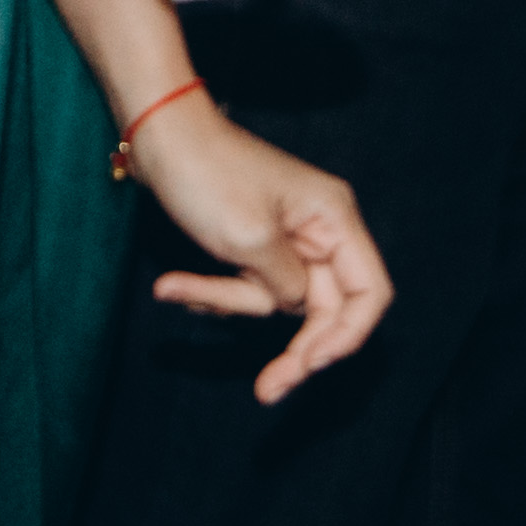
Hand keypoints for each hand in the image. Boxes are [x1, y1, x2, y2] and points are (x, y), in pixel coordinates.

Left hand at [127, 100, 391, 403]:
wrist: (155, 134)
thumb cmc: (206, 174)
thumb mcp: (252, 240)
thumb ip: (289, 286)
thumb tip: (297, 308)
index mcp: (334, 220)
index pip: (369, 293)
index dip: (348, 336)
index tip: (312, 365)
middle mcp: (319, 230)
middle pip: (324, 309)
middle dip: (293, 349)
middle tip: (267, 391)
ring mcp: (285, 238)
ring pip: (275, 300)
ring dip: (227, 300)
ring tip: (172, 288)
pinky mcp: (252, 243)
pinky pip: (246, 285)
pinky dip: (213, 290)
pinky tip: (173, 286)